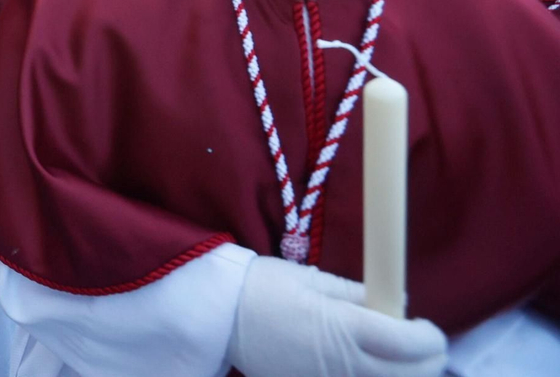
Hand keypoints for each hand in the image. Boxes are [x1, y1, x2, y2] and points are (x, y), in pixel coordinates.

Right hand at [227, 256, 446, 376]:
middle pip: (408, 376)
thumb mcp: (313, 279)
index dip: (429, 338)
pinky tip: (367, 371)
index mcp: (344, 328)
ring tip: (398, 362)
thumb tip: (394, 303)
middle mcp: (343, 364)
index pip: (409, 343)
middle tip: (423, 346)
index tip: (427, 328)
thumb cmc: (263, 287)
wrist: (217, 315)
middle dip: (426, 362)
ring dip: (403, 376)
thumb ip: (358, 295)